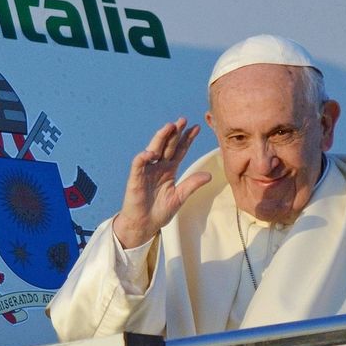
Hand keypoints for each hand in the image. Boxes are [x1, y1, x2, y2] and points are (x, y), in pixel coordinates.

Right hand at [113, 117, 211, 247]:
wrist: (144, 225)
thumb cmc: (160, 212)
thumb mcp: (179, 197)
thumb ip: (192, 184)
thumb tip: (209, 175)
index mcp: (169, 170)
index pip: (179, 150)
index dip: (187, 139)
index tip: (196, 128)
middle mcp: (158, 167)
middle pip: (167, 146)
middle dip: (175, 133)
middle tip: (183, 120)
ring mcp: (146, 171)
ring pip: (153, 149)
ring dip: (160, 138)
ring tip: (169, 127)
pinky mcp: (135, 179)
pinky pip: (138, 165)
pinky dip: (143, 158)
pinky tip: (150, 152)